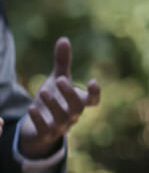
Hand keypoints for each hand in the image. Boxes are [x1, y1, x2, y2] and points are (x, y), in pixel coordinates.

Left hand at [19, 38, 101, 158]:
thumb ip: (63, 62)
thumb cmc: (53, 100)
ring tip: (44, 90)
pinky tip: (30, 108)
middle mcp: (73, 115)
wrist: (39, 127)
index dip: (95, 93)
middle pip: (78, 108)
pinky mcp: (45, 134)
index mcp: (79, 103)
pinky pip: (45, 129)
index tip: (92, 81)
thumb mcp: (57, 80)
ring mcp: (60, 126)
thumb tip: (64, 39)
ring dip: (54, 105)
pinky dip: (39, 119)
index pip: (93, 101)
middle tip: (60, 79)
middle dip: (70, 94)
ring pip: (62, 118)